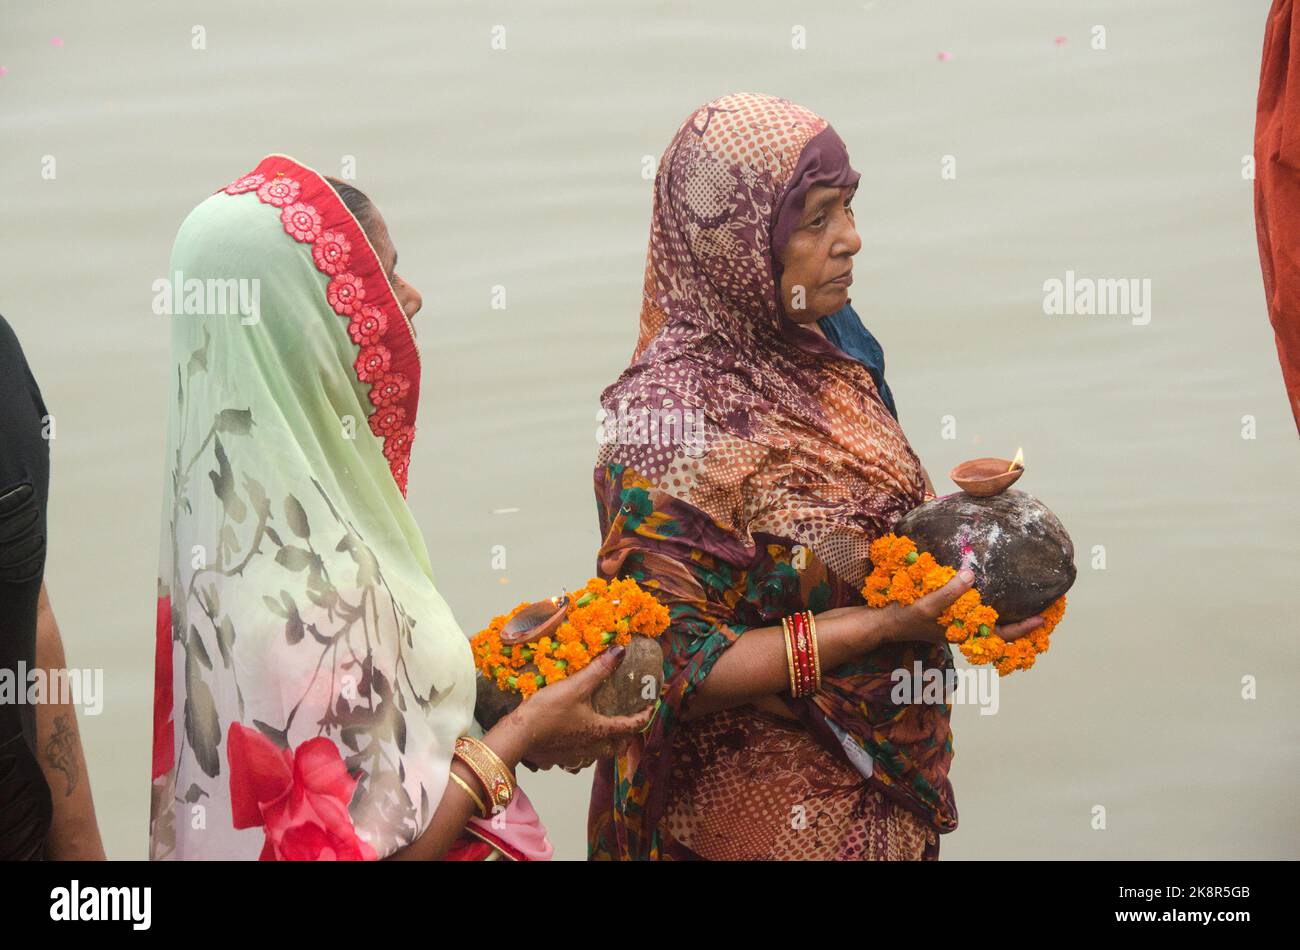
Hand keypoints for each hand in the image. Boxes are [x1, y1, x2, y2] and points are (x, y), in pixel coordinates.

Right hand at [501, 645, 654, 770]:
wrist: (517, 735)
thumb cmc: (547, 711)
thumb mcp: (575, 686)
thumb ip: (598, 670)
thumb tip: (620, 651)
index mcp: (599, 730)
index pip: (631, 726)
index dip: (644, 715)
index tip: (650, 707)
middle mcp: (590, 747)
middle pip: (616, 747)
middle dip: (626, 737)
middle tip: (627, 723)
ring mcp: (573, 756)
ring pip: (597, 755)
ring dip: (604, 746)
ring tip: (601, 732)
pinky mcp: (557, 759)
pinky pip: (576, 759)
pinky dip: (581, 750)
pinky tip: (572, 740)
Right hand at [852, 570, 1045, 649]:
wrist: (880, 624)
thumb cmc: (903, 616)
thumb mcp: (927, 605)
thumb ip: (949, 592)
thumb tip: (972, 575)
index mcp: (964, 632)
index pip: (1001, 635)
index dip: (1023, 628)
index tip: (1043, 618)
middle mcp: (964, 630)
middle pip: (1000, 632)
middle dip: (1021, 624)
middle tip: (1040, 610)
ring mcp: (955, 624)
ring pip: (988, 624)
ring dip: (1007, 617)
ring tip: (1021, 603)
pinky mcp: (946, 615)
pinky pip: (974, 614)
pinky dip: (987, 607)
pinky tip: (986, 593)